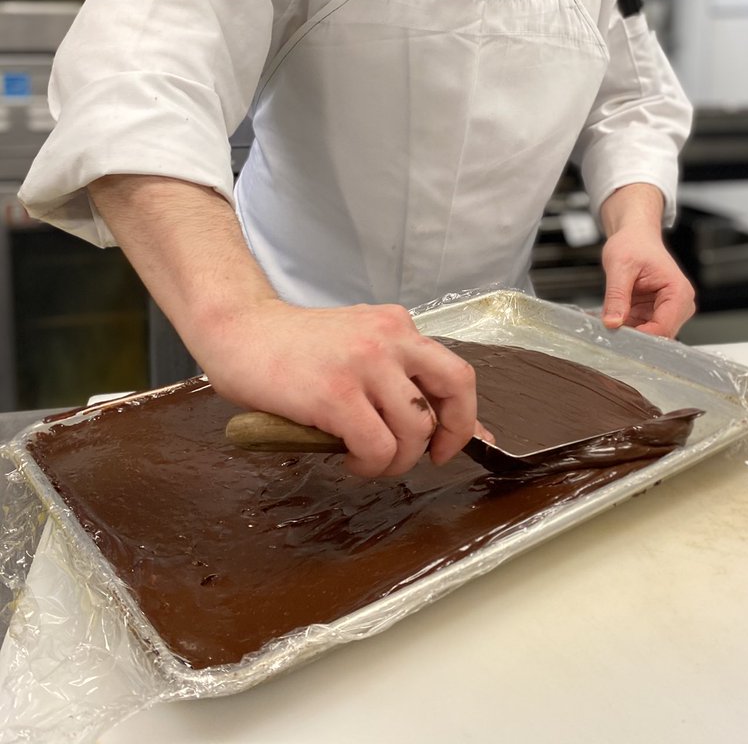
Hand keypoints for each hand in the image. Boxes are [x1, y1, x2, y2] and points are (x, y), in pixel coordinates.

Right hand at [196, 300, 484, 478]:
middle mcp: (389, 338)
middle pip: (454, 393)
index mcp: (396, 326)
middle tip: (421, 458)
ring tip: (364, 458)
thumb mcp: (357, 349)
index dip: (466, 417)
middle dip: (448, 438)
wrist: (238, 331)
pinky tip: (344, 456)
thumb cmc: (292, 347)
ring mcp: (363, 364)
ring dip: (394, 460)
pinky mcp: (335, 393)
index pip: (456, 373)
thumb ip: (397, 378)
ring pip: (414, 431)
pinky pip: (376, 447)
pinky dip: (366, 465)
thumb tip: (448, 426)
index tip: (456, 444)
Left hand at [600, 225, 694, 337]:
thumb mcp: (620, 266)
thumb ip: (616, 295)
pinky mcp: (655, 313)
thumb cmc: (634, 243)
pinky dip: (625, 326)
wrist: (635, 237)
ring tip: (608, 318)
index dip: (640, 336)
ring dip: (627, 331)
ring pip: (648, 335)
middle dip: (633, 335)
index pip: (663, 327)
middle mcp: (679, 304)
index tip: (616, 336)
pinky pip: (640, 328)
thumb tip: (612, 322)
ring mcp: (668, 310)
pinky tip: (613, 316)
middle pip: (658, 335)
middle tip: (608, 329)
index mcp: (678, 291)